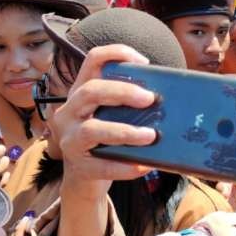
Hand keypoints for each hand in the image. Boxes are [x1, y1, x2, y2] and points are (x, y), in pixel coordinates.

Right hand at [51, 44, 157, 202]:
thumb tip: (166, 101)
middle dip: (122, 92)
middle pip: (91, 91)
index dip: (116, 54)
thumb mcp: (109, 117)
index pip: (92, 61)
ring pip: (92, 129)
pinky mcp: (78, 166)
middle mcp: (69, 112)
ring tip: (150, 136)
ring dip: (125, 131)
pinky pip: (103, 166)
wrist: (84, 181)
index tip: (143, 62)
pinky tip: (144, 166)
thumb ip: (126, 106)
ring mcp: (70, 139)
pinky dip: (126, 167)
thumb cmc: (104, 143)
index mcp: (80, 93)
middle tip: (150, 99)